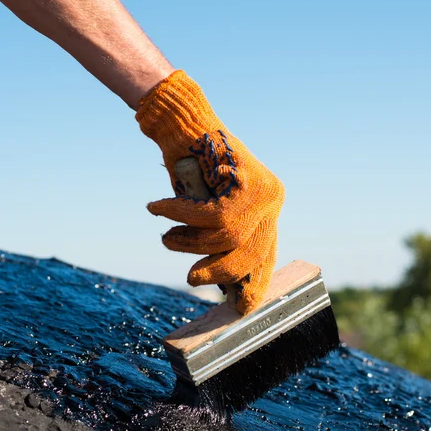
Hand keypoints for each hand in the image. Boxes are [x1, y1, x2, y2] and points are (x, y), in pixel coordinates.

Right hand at [136, 71, 284, 314]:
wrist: (184, 122)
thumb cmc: (192, 169)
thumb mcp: (210, 210)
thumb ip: (220, 238)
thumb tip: (216, 282)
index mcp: (268, 209)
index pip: (266, 254)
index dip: (254, 282)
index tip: (243, 308)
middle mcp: (272, 201)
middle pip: (249, 252)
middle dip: (218, 272)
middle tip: (191, 279)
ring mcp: (261, 192)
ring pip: (226, 237)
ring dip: (189, 242)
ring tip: (166, 236)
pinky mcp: (242, 182)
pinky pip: (208, 216)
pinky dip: (178, 215)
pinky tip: (157, 208)